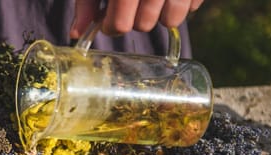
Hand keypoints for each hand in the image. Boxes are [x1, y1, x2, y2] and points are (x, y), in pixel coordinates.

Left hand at [70, 0, 203, 36]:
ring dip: (160, 14)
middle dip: (134, 19)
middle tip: (131, 3)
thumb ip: (86, 2)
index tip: (107, 20)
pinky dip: (182, 2)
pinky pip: (193, 6)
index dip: (109, 26)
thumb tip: (77, 34)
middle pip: (144, 24)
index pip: (119, 25)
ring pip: (171, 20)